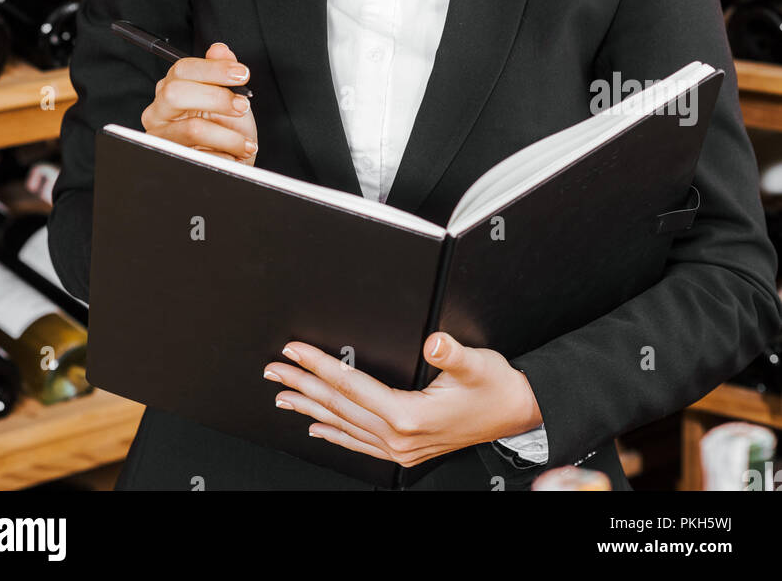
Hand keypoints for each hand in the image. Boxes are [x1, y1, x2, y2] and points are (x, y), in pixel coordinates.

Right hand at [141, 40, 256, 163]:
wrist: (229, 165)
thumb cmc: (226, 129)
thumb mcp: (228, 97)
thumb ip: (220, 72)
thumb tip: (219, 49)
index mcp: (170, 90)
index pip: (182, 69)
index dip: (213, 68)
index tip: (242, 74)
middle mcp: (158, 113)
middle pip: (176, 94)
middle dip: (216, 98)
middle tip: (242, 106)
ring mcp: (161, 139)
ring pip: (192, 128)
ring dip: (229, 136)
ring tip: (246, 143)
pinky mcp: (170, 162)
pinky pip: (201, 156)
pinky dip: (225, 156)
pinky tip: (233, 157)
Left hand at [263, 333, 541, 467]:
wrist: (517, 415)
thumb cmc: (496, 389)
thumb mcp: (477, 364)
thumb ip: (452, 352)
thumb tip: (434, 342)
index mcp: (410, 415)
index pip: (351, 385)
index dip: (320, 365)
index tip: (295, 350)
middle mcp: (399, 436)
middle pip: (339, 406)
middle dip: (302, 384)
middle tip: (274, 369)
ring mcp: (400, 447)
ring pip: (343, 425)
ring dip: (309, 407)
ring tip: (283, 394)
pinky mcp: (404, 449)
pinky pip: (358, 441)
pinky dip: (333, 432)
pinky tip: (316, 425)